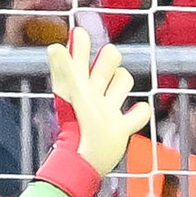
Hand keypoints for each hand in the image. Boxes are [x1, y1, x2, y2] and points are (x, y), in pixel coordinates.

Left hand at [46, 27, 150, 176]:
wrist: (87, 162)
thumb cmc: (77, 128)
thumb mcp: (73, 94)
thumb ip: (66, 69)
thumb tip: (55, 47)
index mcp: (80, 83)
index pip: (82, 52)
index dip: (82, 43)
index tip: (81, 35)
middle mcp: (94, 94)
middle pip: (109, 61)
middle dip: (110, 59)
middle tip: (106, 66)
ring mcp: (109, 110)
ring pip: (124, 82)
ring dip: (123, 84)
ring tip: (114, 96)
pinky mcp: (121, 128)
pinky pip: (139, 113)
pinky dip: (140, 112)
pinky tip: (134, 113)